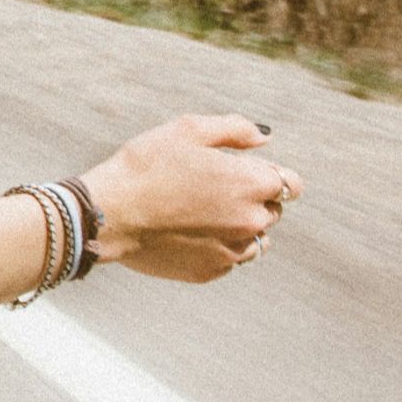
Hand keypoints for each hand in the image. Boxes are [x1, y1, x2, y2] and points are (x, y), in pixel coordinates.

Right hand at [79, 114, 303, 282]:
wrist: (109, 213)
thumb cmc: (145, 166)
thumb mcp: (187, 130)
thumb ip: (235, 130)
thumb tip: (264, 138)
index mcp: (251, 183)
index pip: (291, 184)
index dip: (269, 174)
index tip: (243, 171)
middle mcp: (251, 221)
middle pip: (273, 211)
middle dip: (252, 199)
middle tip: (210, 189)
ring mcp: (232, 250)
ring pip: (255, 239)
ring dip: (239, 226)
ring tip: (201, 214)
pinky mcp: (211, 271)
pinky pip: (229, 258)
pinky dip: (217, 246)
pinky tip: (187, 232)